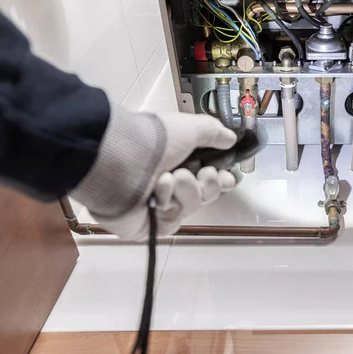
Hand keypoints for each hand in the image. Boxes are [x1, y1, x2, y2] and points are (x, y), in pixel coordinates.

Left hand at [71, 108, 238, 240]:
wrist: (122, 159)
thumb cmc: (155, 141)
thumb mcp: (190, 128)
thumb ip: (214, 132)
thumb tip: (231, 138)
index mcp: (179, 160)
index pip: (208, 177)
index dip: (222, 180)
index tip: (229, 177)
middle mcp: (170, 183)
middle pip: (205, 194)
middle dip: (209, 184)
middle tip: (206, 174)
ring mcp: (159, 206)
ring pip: (192, 204)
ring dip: (187, 189)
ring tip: (170, 177)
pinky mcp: (151, 225)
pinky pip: (172, 217)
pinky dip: (167, 199)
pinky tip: (156, 190)